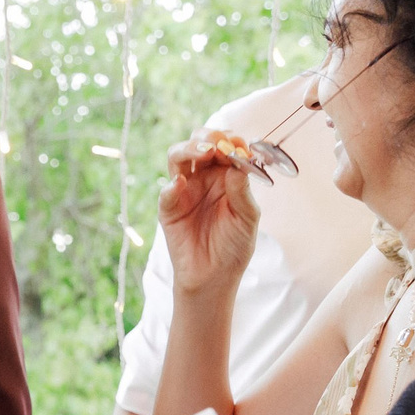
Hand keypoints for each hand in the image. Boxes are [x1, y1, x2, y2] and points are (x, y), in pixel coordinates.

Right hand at [157, 136, 261, 299]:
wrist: (214, 276)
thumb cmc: (234, 246)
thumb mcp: (248, 218)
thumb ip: (242, 191)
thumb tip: (236, 165)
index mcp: (226, 175)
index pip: (226, 146)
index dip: (232, 141)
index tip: (241, 147)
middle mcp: (204, 177)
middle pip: (199, 142)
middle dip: (209, 137)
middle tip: (221, 145)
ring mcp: (185, 190)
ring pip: (178, 156)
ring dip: (189, 148)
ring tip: (205, 152)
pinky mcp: (169, 208)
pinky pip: (167, 191)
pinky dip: (172, 185)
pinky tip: (181, 184)